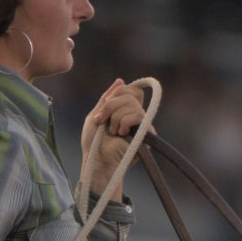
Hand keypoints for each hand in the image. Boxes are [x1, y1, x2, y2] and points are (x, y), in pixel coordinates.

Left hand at [80, 78, 147, 194]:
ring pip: (131, 104)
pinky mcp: (147, 134)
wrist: (96, 160)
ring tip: (112, 132)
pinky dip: (123, 123)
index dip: (116, 94)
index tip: (103, 110)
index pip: (129, 90)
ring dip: (114, 118)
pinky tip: (120, 135)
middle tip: (102, 122)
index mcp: (126, 111)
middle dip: (110, 106)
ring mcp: (143, 125)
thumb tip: (121, 80)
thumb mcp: (96, 114)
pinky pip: (136, 115)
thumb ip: (107, 98)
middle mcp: (137, 116)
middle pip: (129, 94)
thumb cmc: (94, 142)